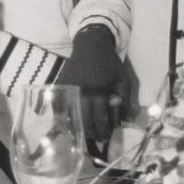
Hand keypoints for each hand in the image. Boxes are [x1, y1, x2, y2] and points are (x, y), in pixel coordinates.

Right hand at [57, 25, 128, 140]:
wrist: (91, 44)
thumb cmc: (109, 63)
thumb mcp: (123, 78)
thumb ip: (125, 100)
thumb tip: (126, 120)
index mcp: (100, 91)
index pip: (100, 119)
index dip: (104, 131)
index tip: (107, 137)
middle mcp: (83, 92)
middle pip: (85, 121)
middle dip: (92, 133)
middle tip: (96, 139)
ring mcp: (69, 89)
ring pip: (70, 117)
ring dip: (76, 130)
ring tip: (82, 136)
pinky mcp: (60, 85)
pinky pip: (57, 107)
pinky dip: (60, 118)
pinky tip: (66, 126)